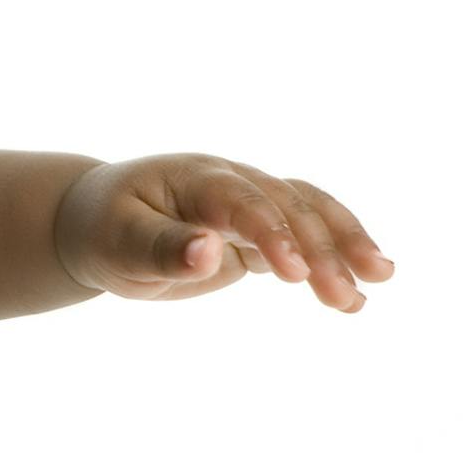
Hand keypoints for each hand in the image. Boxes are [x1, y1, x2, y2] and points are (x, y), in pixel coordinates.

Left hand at [52, 153, 394, 310]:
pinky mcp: (256, 229)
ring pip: (309, 214)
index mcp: (196, 179)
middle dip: (320, 251)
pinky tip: (358, 293)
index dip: (271, 234)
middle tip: (345, 297)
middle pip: (289, 208)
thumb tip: (207, 251)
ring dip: (344, 246)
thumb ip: (161, 248)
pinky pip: (305, 234)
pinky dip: (334, 257)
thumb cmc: (103, 230)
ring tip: (378, 281)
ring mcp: (249, 202)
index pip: (243, 203)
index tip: (295, 273)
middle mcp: (232, 183)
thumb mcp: (117, 243)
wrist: (97, 222)